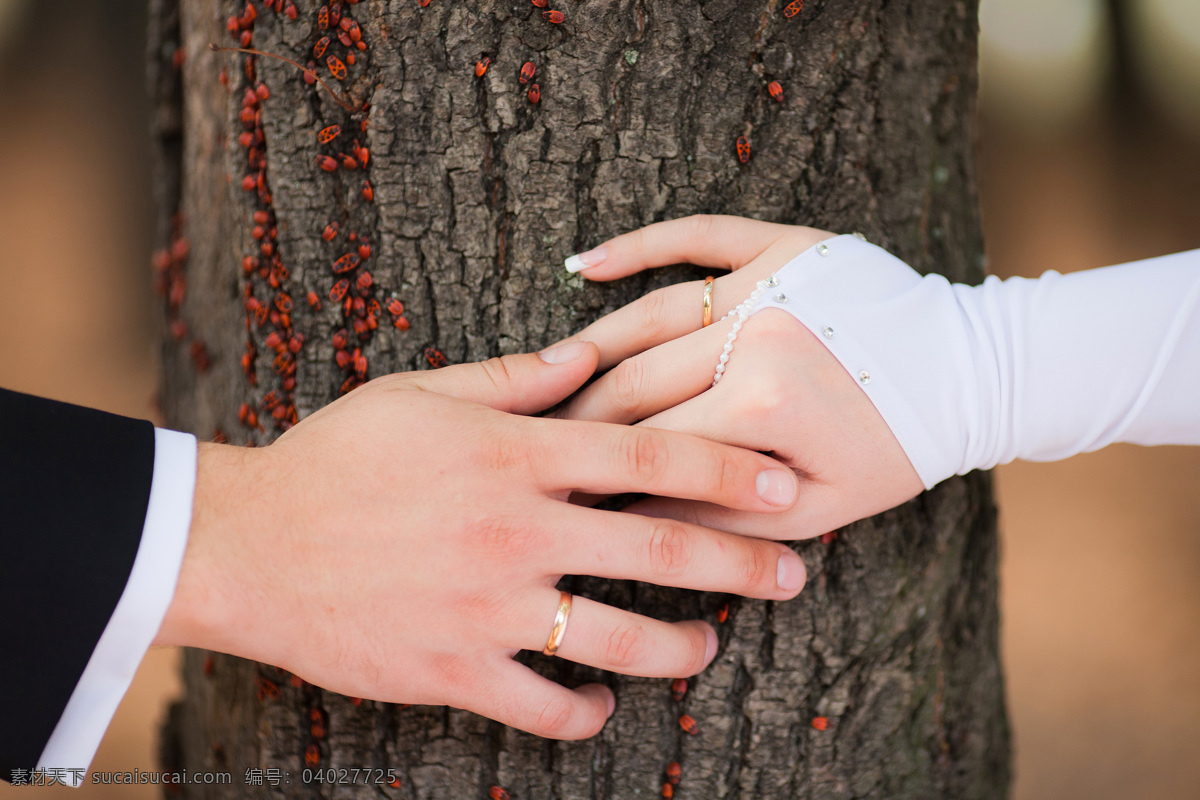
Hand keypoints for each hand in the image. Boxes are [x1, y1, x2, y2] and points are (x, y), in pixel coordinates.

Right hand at [156, 341, 807, 738]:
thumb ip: (515, 377)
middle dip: (740, 563)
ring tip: (710, 648)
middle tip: (795, 575)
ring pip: (615, 640)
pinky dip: (582, 713)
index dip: (727, 467)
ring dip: (679, 649)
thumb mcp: (420, 395)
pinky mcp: (453, 668)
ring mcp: (488, 606)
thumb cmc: (336, 459)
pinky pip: (541, 704)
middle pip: (657, 549)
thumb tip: (587, 352)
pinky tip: (602, 707)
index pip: (649, 454)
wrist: (248, 545)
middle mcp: (516, 530)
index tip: (781, 482)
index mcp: (514, 455)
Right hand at [556, 215, 923, 538]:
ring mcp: (765, 279)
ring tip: (548, 382)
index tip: (560, 493)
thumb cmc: (891, 452)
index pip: (652, 444)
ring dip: (591, 350)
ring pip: (646, 314)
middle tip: (539, 445)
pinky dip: (636, 247)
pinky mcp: (781, 243)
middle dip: (581, 419)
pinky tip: (584, 266)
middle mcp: (753, 331)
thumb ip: (718, 519)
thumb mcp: (812, 512)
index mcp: (762, 403)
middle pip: (634, 378)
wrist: (968, 376)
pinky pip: (695, 235)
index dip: (600, 475)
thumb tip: (632, 519)